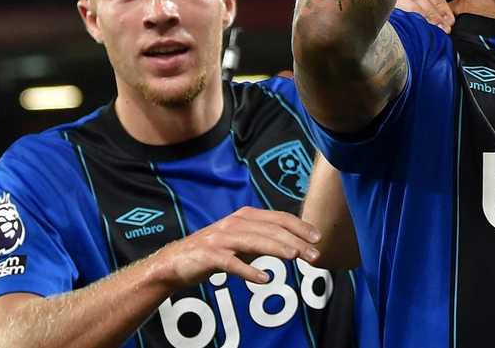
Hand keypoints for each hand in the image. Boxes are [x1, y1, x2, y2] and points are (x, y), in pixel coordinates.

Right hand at [146, 207, 320, 287]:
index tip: (318, 237)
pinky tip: (264, 279)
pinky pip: (232, 263)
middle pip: (271, 230)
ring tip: (295, 257)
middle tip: (314, 255)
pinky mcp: (210, 256)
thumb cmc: (215, 250)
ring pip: (255, 242)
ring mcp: (222, 239)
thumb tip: (296, 244)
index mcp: (246, 216)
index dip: (300, 227)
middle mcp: (235, 223)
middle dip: (296, 240)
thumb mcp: (243, 239)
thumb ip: (265, 239)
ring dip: (277, 249)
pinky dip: (249, 271)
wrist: (176, 260)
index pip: (279, 218)